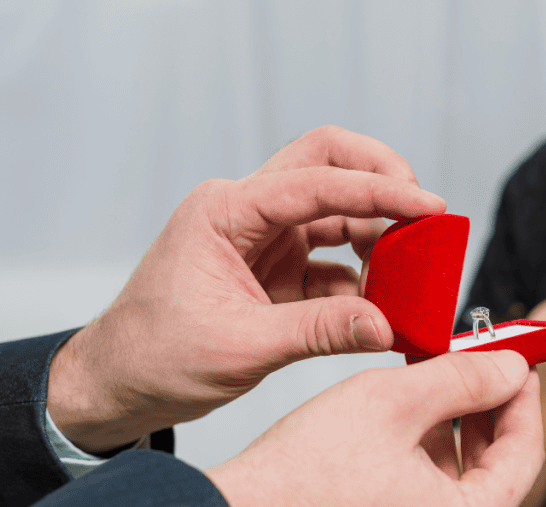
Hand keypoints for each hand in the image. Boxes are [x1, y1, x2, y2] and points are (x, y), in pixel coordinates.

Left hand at [48, 125, 445, 451]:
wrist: (118, 384)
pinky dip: (363, 276)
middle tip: (423, 208)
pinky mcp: (277, 267)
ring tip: (409, 269)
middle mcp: (247, 212)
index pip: (315, 181)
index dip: (379, 190)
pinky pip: (332, 258)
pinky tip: (381, 303)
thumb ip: (319, 331)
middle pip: (325, 162)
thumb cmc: (154, 356)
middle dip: (379, 176)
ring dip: (377, 233)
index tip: (428, 205)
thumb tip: (385, 325)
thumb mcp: (241, 347)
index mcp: (225, 212)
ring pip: (336, 209)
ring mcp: (264, 238)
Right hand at [205, 350, 543, 506]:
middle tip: (481, 361)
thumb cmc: (304, 476)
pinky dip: (426, 439)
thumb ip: (461, 379)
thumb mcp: (393, 404)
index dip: (522, 398)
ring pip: (459, 469)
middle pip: (495, 462)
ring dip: (456, 417)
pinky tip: (411, 402)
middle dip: (488, 404)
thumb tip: (509, 367)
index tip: (515, 362)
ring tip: (442, 372)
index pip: (523, 454)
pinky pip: (427, 479)